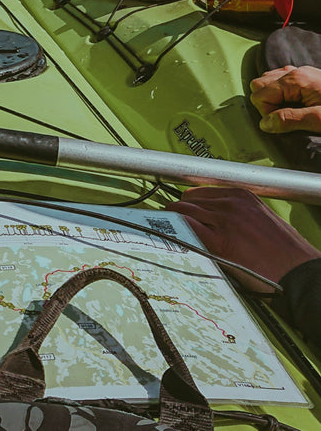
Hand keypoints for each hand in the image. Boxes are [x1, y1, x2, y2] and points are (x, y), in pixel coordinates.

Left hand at [165, 187, 320, 290]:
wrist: (299, 273)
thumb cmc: (286, 252)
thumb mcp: (262, 219)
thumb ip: (238, 213)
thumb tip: (215, 217)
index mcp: (242, 196)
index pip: (201, 191)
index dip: (188, 201)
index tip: (181, 207)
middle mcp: (231, 204)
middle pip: (189, 199)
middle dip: (177, 209)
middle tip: (169, 220)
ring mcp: (224, 222)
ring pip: (184, 211)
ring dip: (172, 219)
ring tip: (165, 227)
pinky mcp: (220, 242)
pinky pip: (187, 228)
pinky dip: (174, 229)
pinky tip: (169, 235)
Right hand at [249, 65, 320, 133]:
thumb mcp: (319, 119)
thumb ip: (290, 120)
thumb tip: (264, 123)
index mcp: (295, 79)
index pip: (259, 95)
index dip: (267, 113)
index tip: (284, 124)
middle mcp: (295, 72)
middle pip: (259, 85)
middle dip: (266, 105)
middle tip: (286, 118)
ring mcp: (301, 74)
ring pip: (268, 83)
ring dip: (273, 100)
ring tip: (292, 113)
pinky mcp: (306, 79)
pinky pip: (281, 84)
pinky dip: (282, 96)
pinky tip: (296, 107)